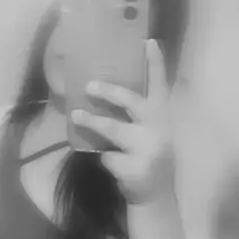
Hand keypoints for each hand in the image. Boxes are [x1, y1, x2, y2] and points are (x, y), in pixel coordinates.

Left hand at [71, 40, 175, 204]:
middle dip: (110, 92)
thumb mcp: (150, 133)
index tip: (147, 41)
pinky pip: (107, 156)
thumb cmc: (147, 157)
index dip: (155, 63)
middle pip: (132, 103)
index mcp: (162, 116)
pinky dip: (104, 158)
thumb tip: (102, 92)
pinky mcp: (135, 167)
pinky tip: (111, 164)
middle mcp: (158, 128)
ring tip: (76, 114)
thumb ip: (137, 117)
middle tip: (89, 85)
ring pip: (113, 130)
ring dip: (92, 121)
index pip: (160, 85)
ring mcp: (148, 149)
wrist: (154, 197)